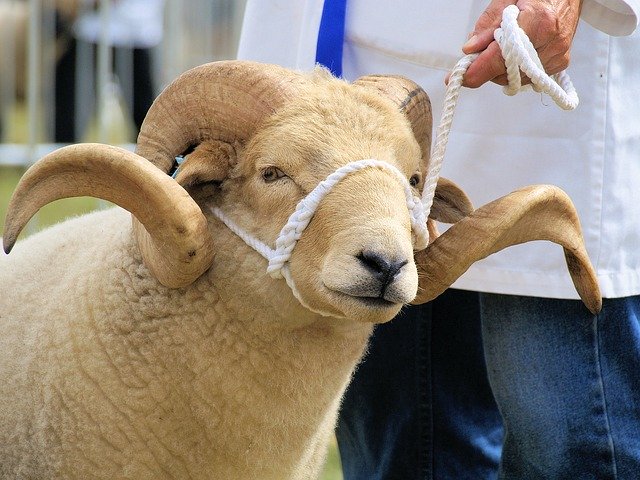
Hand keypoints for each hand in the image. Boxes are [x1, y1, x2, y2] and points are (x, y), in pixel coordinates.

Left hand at [455, 0, 582, 87]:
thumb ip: (488, 24)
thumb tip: (470, 49)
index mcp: (537, 21)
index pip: (501, 56)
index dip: (478, 70)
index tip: (462, 77)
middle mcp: (550, 42)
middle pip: (506, 72)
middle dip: (488, 66)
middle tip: (482, 52)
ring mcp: (556, 55)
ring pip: (515, 79)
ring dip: (501, 69)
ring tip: (504, 47)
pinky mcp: (559, 64)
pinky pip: (527, 78)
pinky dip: (516, 70)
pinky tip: (516, 54)